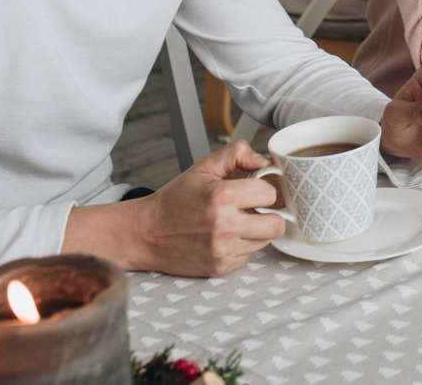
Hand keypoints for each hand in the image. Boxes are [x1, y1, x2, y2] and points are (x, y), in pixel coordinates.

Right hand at [124, 140, 283, 276]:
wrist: (145, 233)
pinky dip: (241, 245)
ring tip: (237, 221)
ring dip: (256, 231)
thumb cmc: (175, 199)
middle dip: (270, 214)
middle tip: (256, 209)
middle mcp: (224, 226)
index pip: (270, 194)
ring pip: (264, 241)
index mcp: (222, 197)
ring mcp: (222, 250)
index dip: (264, 189)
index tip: (254, 189)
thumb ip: (237, 154)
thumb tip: (265, 161)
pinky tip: (224, 237)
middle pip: (276, 224)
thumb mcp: (204, 167)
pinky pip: (247, 255)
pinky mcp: (220, 267)